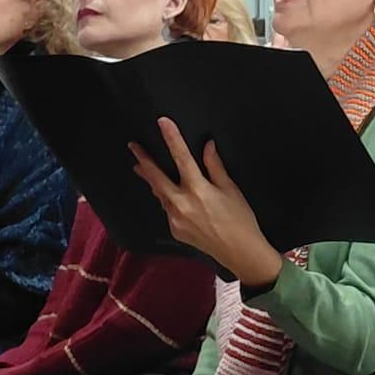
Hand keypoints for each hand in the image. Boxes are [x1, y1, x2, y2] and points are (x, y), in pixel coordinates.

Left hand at [131, 117, 282, 286]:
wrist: (239, 252)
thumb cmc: (241, 219)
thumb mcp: (231, 189)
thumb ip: (215, 166)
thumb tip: (207, 146)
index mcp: (198, 190)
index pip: (182, 158)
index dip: (172, 138)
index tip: (163, 122)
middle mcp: (181, 204)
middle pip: (156, 177)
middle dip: (144, 160)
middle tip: (133, 146)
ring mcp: (175, 219)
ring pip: (159, 194)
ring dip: (151, 180)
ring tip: (140, 167)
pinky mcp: (174, 230)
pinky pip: (167, 208)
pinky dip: (167, 198)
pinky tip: (168, 194)